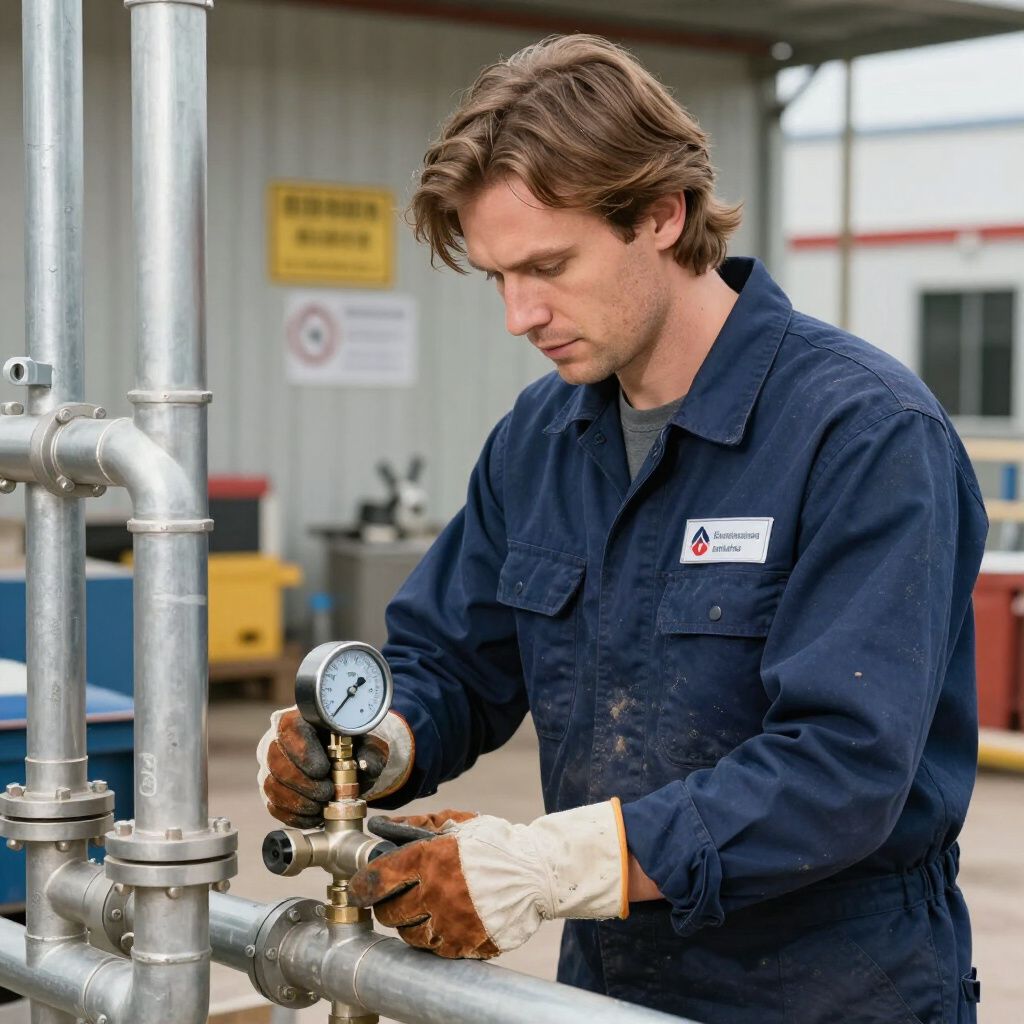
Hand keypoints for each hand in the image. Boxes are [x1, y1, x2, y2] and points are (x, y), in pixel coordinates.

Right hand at [256, 706, 413, 826]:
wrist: (342, 756)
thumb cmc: (351, 744)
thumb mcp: (366, 742)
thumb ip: (371, 752)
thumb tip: (367, 767)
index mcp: (301, 719)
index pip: (290, 730)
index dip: (304, 753)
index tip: (324, 770)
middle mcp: (278, 739)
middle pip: (277, 762)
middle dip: (305, 784)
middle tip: (328, 793)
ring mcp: (270, 765)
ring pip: (272, 785)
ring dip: (300, 802)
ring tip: (322, 806)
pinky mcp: (270, 787)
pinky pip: (273, 805)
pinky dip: (295, 815)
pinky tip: (314, 815)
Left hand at [349, 800, 627, 958]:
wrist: (535, 873)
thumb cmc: (494, 844)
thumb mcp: (456, 822)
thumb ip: (416, 825)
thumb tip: (383, 827)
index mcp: (430, 859)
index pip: (379, 880)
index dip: (362, 885)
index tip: (360, 887)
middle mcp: (436, 894)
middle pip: (388, 913)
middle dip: (385, 905)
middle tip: (393, 897)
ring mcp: (450, 923)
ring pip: (408, 934)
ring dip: (408, 923)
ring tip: (421, 908)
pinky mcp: (464, 945)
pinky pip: (433, 949)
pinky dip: (431, 937)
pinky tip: (440, 921)